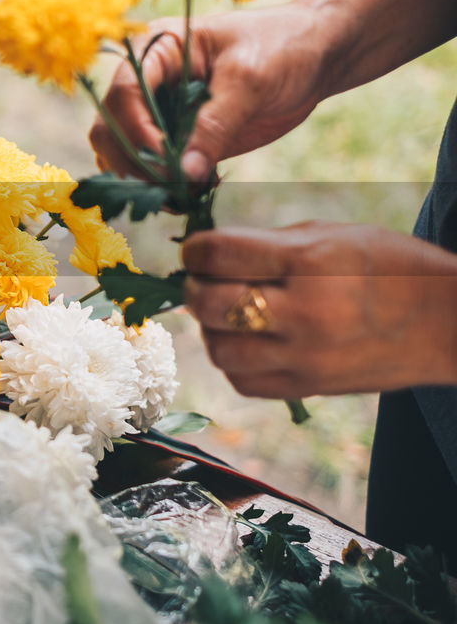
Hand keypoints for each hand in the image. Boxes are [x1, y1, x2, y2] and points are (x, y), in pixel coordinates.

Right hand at [89, 3, 344, 181]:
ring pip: (121, 154)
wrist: (314, 56)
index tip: (165, 161)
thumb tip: (186, 173)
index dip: (136, 131)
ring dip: (143, 181)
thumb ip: (216, 123)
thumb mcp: (250, 78)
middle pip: (111, 128)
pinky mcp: (175, 138)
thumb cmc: (282, 47)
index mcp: (155, 50)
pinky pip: (151, 169)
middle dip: (133, 162)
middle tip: (170, 188)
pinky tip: (193, 192)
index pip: (124, 94)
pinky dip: (163, 187)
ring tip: (182, 197)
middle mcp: (146, 81)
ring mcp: (157, 112)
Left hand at [181, 222, 456, 397]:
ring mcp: (306, 357)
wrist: (452, 323)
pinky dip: (234, 360)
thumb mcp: (335, 235)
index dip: (194, 250)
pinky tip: (247, 341)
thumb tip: (208, 252)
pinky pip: (243, 381)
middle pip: (208, 305)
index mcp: (310, 262)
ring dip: (210, 329)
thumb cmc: (393, 267)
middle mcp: (305, 312)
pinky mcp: (309, 388)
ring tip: (226, 313)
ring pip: (219, 350)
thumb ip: (269, 243)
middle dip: (193, 288)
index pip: (219, 254)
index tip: (195, 251)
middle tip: (201, 281)